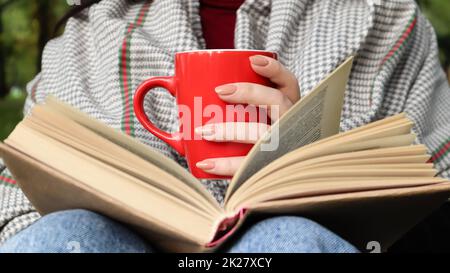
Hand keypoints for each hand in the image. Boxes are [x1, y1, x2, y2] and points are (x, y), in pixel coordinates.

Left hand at [195, 55, 299, 176]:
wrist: (276, 178)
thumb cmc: (251, 136)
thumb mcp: (249, 115)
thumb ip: (223, 100)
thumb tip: (175, 85)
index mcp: (287, 107)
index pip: (289, 84)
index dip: (274, 70)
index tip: (252, 61)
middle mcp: (290, 125)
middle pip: (278, 103)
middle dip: (250, 93)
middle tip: (220, 91)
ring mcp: (283, 147)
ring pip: (263, 134)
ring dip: (232, 131)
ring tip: (204, 131)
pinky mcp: (269, 167)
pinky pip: (249, 166)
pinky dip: (225, 166)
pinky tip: (205, 163)